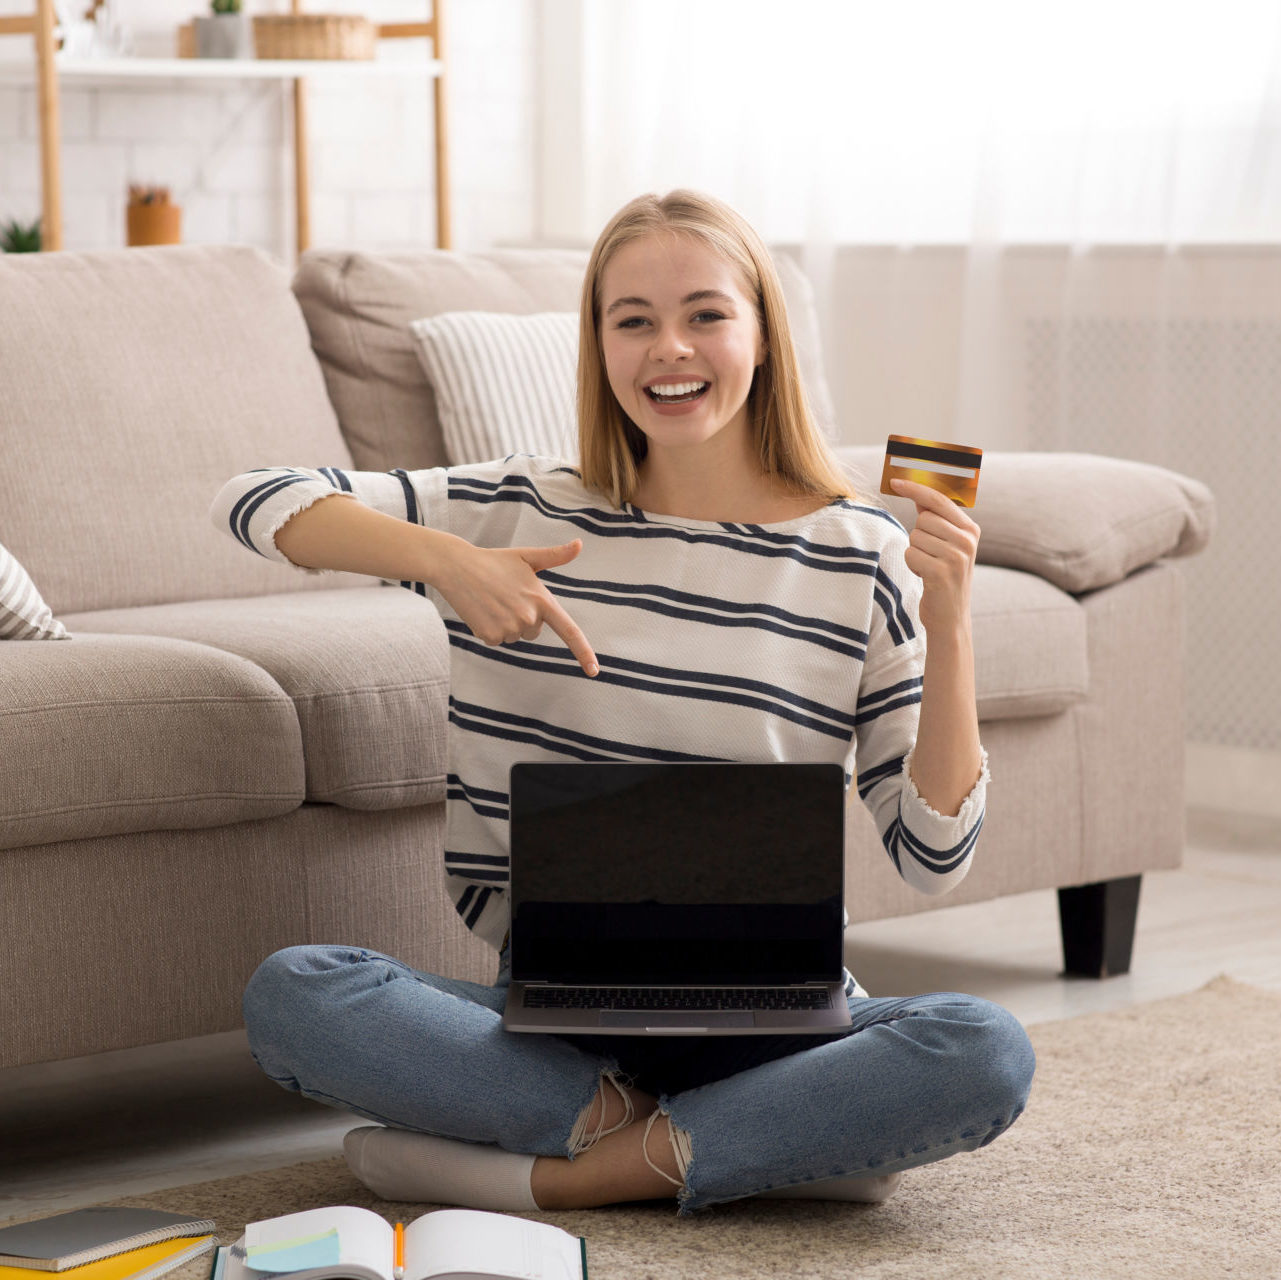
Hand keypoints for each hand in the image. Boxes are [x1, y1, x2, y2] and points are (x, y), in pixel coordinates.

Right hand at [435, 538, 598, 675]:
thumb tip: (579, 544)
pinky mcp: (490, 636)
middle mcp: (528, 618)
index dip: (584, 653)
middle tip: (506, 596)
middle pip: (534, 631)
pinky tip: (481, 610)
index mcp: (542, 600)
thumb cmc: (495, 561)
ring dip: (505, 623)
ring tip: (492, 601)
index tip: (595, 671)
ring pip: (515, 636)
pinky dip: (489, 628)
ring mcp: (509, 628)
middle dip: (523, 618)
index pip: (569, 631)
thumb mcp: (527, 556)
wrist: (457, 567)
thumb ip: (555, 555)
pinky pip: (497, 640)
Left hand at [889, 478, 980, 635]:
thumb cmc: (943, 577)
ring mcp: (956, 557)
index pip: (939, 500)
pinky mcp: (942, 572)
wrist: (950, 616)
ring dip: (915, 552)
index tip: (896, 480)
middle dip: (918, 535)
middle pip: (923, 518)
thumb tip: (918, 491)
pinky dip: (912, 565)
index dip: (916, 488)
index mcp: (970, 530)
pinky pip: (910, 554)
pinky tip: (925, 576)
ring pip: (914, 536)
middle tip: (930, 555)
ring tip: (929, 567)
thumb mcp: (946, 544)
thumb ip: (935, 517)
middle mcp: (967, 540)